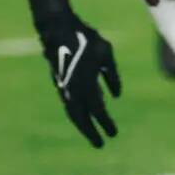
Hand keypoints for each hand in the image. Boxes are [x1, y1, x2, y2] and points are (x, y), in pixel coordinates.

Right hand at [37, 15, 120, 147]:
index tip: (113, 134)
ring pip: (73, 112)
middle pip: (81, 117)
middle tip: (100, 144)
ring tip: (92, 134)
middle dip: (91, 132)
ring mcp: (64, 87)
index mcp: (86, 83)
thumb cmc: (86, 38)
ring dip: (82, 125)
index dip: (105, 123)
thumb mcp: (106, 53)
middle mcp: (73, 89)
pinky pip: (69, 104)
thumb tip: (116, 96)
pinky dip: (77, 114)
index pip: (98, 109)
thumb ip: (111, 75)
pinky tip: (85, 115)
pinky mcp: (60, 83)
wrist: (58, 29)